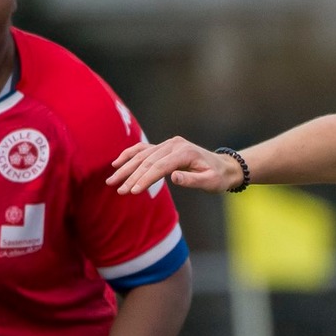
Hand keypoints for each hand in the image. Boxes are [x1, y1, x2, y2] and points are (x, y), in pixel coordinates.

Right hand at [105, 136, 240, 194]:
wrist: (223, 166)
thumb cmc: (218, 177)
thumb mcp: (210, 182)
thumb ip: (192, 180)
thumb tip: (173, 177)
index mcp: (184, 152)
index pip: (159, 166)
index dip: (145, 179)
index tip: (133, 191)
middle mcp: (174, 145)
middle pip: (147, 160)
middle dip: (131, 176)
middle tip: (118, 190)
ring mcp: (168, 144)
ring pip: (142, 155)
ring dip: (125, 168)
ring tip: (111, 181)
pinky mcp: (164, 147)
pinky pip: (143, 149)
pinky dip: (129, 155)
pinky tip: (116, 163)